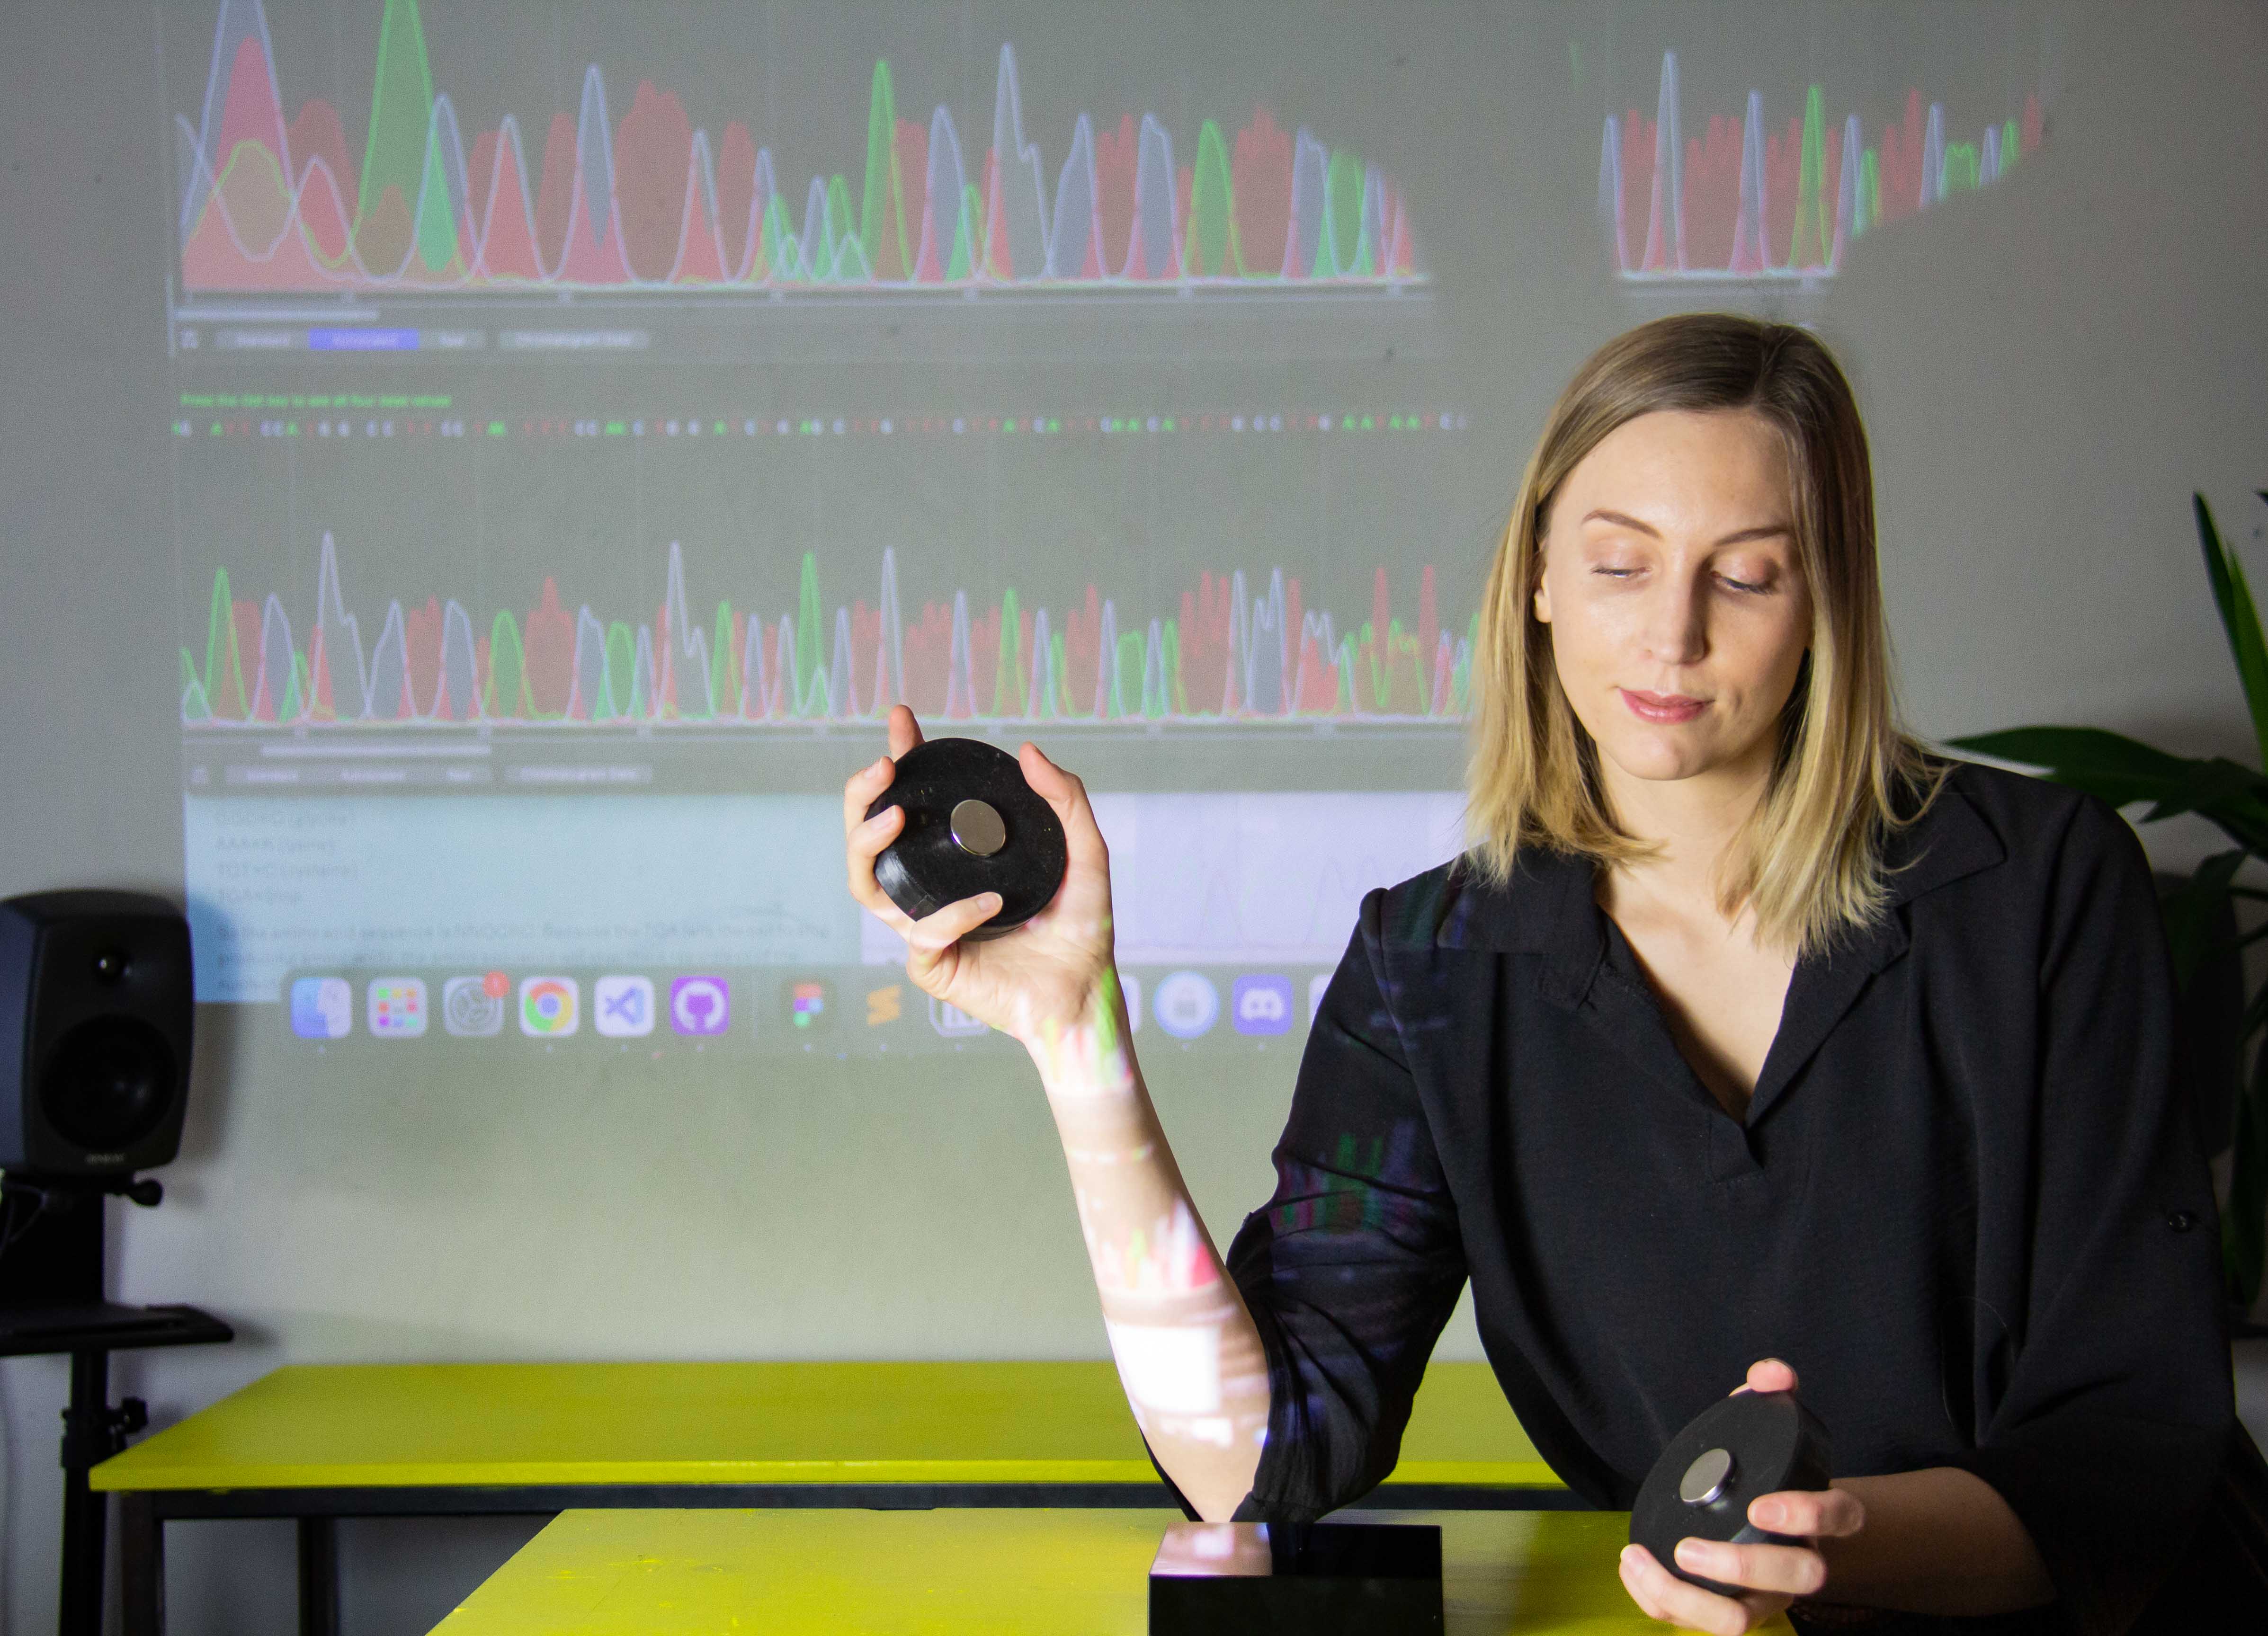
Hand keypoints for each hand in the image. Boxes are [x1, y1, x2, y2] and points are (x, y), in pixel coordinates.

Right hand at [843, 705, 1117, 1046]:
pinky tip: (988, 904)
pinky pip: (923, 935)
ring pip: (865, 885)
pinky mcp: (931, 967)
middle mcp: (929, 890)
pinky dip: (952, 915)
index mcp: (953, 859)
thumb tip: (1028, 750)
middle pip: (867, 839)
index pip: (912, 802)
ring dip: (869, 844)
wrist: (1086, 993)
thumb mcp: (1085, 852)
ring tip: (898, 815)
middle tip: (884, 766)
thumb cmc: (1082, 928)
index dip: (901, 759)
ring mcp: (924, 928)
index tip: (902, 720)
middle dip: (861, 796)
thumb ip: (1066, 799)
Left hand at [1617, 1359, 1866, 1634]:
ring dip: (1688, 1599)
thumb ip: (1770, 1393)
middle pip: (1795, 1579)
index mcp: (1818, 1516)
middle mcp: (1798, 1561)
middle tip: (1689, 1549)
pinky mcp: (1730, 1610)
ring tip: (1643, 1561)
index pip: (1840, 1518)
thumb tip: (1771, 1375)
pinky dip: (1660, 1600)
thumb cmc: (1762, 1474)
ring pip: (1741, 1621)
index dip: (1809, 1515)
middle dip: (1741, 1568)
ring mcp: (1766, 1595)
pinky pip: (1697, 1621)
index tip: (1761, 1505)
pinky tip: (1632, 1565)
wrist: (1764, 1518)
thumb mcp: (1765, 1428)